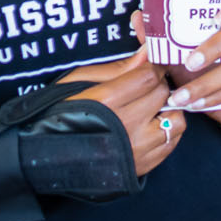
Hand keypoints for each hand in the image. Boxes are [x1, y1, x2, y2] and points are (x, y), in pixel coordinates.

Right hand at [59, 27, 179, 176]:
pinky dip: (167, 132)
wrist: (44, 158)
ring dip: (168, 111)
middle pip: (163, 94)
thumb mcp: (80, 82)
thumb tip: (146, 52)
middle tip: (146, 88)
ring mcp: (136, 149)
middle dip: (158, 86)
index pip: (149, 75)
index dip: (152, 67)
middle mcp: (126, 126)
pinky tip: (150, 128)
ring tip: (151, 110)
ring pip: (176, 120)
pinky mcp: (141, 167)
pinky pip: (171, 144)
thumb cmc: (60, 115)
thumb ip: (116, 69)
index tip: (148, 68)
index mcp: (106, 102)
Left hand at [161, 0, 220, 135]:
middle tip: (189, 62)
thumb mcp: (189, 56)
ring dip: (206, 83)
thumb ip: (166, 38)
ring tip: (180, 96)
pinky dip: (215, 98)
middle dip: (215, 46)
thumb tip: (138, 18)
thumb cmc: (215, 74)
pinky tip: (196, 104)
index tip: (218, 17)